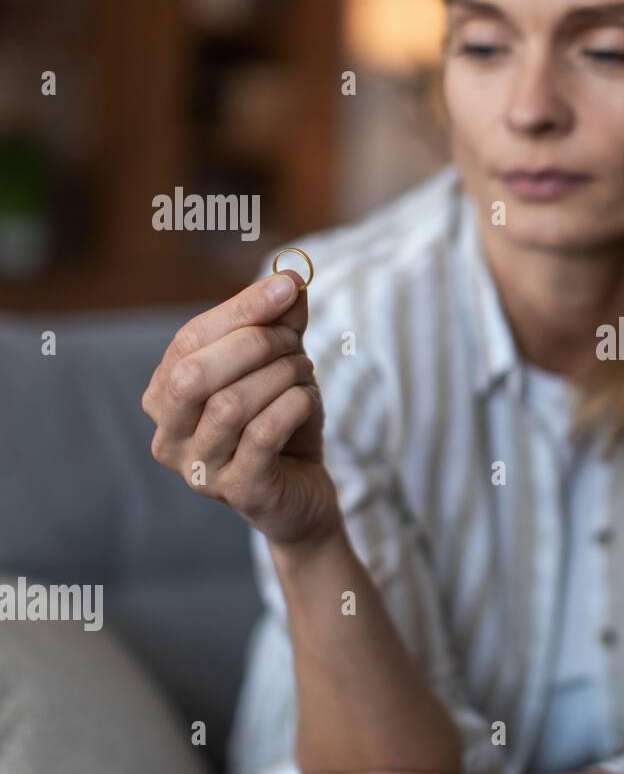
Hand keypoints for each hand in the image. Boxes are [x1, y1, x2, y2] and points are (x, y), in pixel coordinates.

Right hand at [142, 271, 341, 550]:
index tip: (287, 287)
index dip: (240, 309)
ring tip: (303, 374)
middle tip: (295, 342)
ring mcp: (199, 469)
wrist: (304, 495)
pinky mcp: (239, 491)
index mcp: (165, 396)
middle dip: (256, 344)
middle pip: (195, 374)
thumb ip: (280, 324)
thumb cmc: (282, 425)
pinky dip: (294, 404)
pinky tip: (308, 398)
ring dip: (281, 376)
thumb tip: (291, 278)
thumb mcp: (280, 367)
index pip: (189, 340)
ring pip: (232, 404)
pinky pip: (263, 435)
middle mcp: (168, 436)